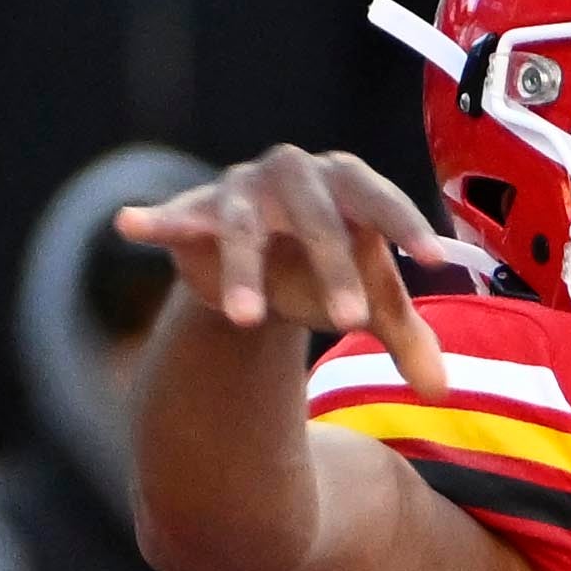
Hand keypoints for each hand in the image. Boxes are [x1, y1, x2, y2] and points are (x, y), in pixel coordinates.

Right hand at [115, 144, 457, 394]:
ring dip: (245, 271)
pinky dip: (153, 220)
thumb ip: (409, 340)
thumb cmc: (332, 270)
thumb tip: (442, 394)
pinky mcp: (194, 211)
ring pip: (243, 225)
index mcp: (347, 185)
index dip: (404, 223)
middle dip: (333, 266)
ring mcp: (241, 190)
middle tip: (351, 321)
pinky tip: (129, 224)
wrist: (266, 264)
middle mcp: (294, 176)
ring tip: (249, 320)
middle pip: (316, 216)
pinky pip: (173, 216)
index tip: (433, 260)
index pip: (378, 197)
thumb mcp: (374, 303)